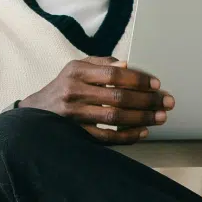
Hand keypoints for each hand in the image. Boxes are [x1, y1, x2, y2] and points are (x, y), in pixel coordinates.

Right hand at [19, 56, 173, 144]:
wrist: (34, 113)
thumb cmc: (63, 87)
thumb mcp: (76, 68)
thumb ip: (101, 63)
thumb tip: (127, 65)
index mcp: (76, 72)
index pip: (113, 74)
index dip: (137, 80)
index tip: (156, 84)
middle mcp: (73, 92)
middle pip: (117, 97)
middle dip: (147, 100)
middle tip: (167, 102)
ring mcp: (73, 116)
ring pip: (114, 118)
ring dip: (141, 118)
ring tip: (160, 117)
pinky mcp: (74, 135)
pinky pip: (105, 137)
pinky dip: (126, 136)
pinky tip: (142, 132)